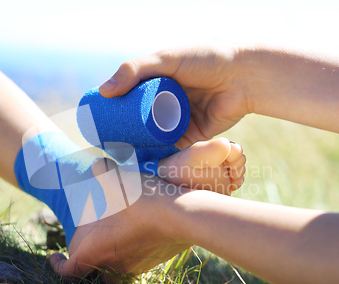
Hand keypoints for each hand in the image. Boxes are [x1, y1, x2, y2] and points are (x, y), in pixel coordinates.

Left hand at [50, 158, 191, 282]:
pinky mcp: (155, 263)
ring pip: (117, 271)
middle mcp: (115, 265)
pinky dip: (133, 253)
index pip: (69, 272)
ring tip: (112, 240)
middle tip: (89, 246)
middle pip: (94, 274)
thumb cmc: (144, 201)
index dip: (57, 266)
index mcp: (96, 250)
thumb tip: (97, 163)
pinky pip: (137, 263)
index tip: (54, 256)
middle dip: (88, 264)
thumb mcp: (118, 180)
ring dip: (111, 259)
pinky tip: (139, 234)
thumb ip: (103, 171)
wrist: (183, 215)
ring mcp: (136, 267)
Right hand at [99, 46, 250, 148]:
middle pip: (138, 122)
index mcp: (158, 83)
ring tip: (115, 158)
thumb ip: (135, 70)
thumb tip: (104, 92)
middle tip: (102, 145)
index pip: (129, 99)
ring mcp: (179, 122)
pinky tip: (139, 167)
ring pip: (153, 138)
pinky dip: (158, 157)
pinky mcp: (192, 138)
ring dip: (136, 149)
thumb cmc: (205, 61)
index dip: (113, 110)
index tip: (95, 122)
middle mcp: (167, 104)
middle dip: (121, 134)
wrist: (243, 78)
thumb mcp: (166, 60)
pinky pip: (172, 149)